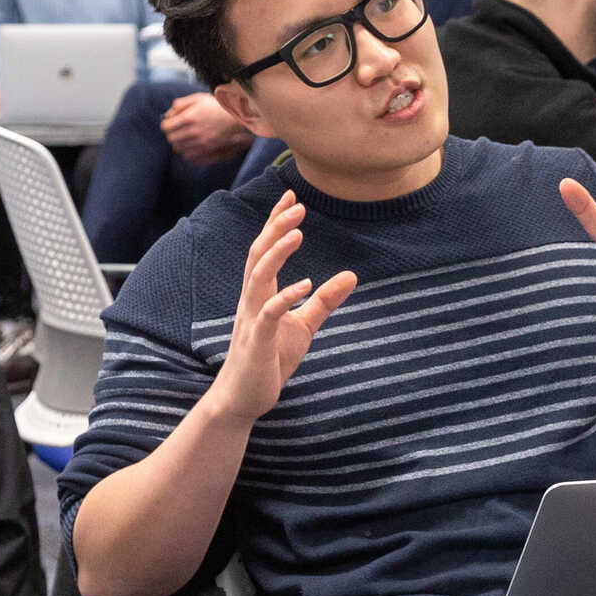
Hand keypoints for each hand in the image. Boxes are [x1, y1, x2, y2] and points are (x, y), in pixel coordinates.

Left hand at [161, 92, 253, 163]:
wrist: (238, 118)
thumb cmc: (218, 107)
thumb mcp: (198, 98)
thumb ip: (180, 105)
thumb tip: (168, 114)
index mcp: (188, 118)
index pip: (166, 127)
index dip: (167, 124)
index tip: (171, 123)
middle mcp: (192, 133)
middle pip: (171, 139)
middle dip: (172, 134)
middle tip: (178, 130)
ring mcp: (200, 144)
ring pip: (179, 149)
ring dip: (179, 144)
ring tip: (186, 137)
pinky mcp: (207, 151)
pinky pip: (189, 157)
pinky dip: (188, 152)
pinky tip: (193, 145)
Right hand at [203, 191, 356, 421]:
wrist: (243, 398)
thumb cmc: (269, 360)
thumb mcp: (303, 326)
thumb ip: (324, 301)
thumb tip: (351, 275)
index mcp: (260, 294)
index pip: (265, 250)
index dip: (276, 222)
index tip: (291, 197)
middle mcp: (251, 300)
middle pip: (259, 254)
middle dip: (276, 228)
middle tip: (298, 204)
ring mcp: (251, 319)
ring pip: (258, 276)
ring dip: (277, 252)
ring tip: (297, 232)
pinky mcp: (257, 341)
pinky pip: (268, 313)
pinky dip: (285, 296)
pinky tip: (304, 284)